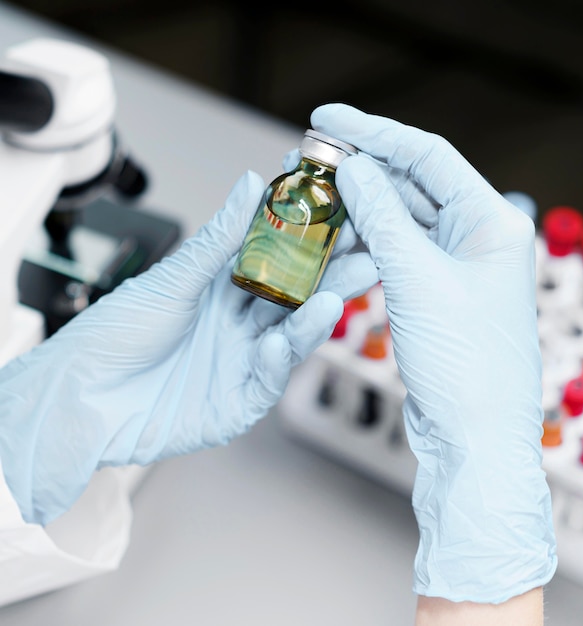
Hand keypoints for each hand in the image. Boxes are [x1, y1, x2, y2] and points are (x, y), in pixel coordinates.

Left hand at [0, 170, 377, 524]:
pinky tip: (279, 343)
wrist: (79, 399)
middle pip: (294, 295)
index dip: (305, 233)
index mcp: (223, 288)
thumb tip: (250, 184)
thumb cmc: (114, 335)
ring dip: (316, 315)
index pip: (277, 256)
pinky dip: (276, 361)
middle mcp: (239, 323)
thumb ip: (219, 240)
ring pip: (289, 336)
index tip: (334, 204)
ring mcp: (241, 361)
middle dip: (330, 273)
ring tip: (340, 290)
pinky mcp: (238, 402)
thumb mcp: (171, 280)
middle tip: (367, 250)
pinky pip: (266, 380)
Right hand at [311, 104, 556, 602]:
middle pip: (412, 182)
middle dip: (361, 166)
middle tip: (310, 154)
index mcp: (490, 222)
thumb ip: (382, 217)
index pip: (428, 155)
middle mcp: (476, 236)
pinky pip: (394, 250)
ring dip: (358, 203)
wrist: (472, 436)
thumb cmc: (464, 365)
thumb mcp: (417, 280)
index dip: (375, 131)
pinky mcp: (433, 289)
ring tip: (313, 189)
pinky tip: (333, 230)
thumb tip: (353, 167)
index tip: (327, 118)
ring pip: (399, 217)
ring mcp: (454, 264)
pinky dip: (364, 239)